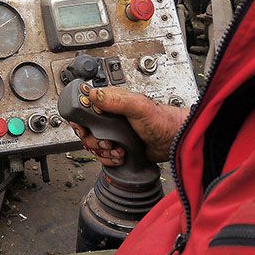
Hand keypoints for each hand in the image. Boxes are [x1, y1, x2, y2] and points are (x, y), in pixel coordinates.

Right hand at [68, 87, 188, 166]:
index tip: (85, 127)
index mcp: (110, 103)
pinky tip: (120, 155)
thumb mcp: (138, 106)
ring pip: (93, 144)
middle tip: (108, 141)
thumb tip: (93, 94)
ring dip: (103, 151)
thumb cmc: (161, 120)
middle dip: (93, 139)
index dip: (80, 119)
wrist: (174, 141)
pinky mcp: (118, 147)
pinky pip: (103, 156)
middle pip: (86, 130)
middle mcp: (109, 118)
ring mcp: (113, 133)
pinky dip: (110, 159)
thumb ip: (115, 99)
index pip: (84, 108)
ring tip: (117, 149)